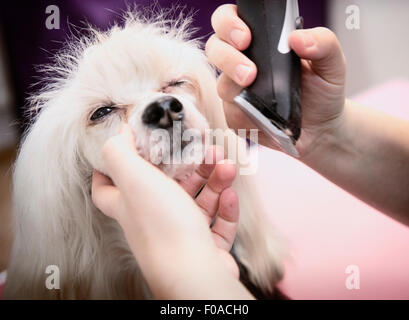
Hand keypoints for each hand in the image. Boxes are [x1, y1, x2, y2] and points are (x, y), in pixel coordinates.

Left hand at [91, 126, 240, 284]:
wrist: (195, 271)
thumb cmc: (164, 227)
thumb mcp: (134, 179)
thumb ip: (119, 153)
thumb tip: (118, 133)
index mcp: (130, 206)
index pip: (107, 189)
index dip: (109, 169)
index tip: (126, 149)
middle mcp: (153, 221)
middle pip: (168, 187)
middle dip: (188, 165)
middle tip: (204, 148)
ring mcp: (182, 234)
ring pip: (198, 201)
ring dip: (214, 180)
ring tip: (226, 165)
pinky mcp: (206, 246)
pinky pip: (217, 222)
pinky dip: (226, 206)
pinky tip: (231, 194)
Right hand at [205, 4, 345, 157]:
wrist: (321, 128)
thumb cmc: (322, 90)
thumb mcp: (331, 63)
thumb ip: (323, 43)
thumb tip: (298, 38)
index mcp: (261, 40)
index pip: (230, 21)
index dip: (229, 24)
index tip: (245, 37)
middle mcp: (243, 61)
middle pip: (215, 48)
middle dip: (226, 57)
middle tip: (249, 71)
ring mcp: (237, 89)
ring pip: (221, 83)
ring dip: (232, 85)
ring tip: (253, 88)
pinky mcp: (236, 115)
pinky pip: (229, 113)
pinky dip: (242, 114)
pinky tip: (258, 116)